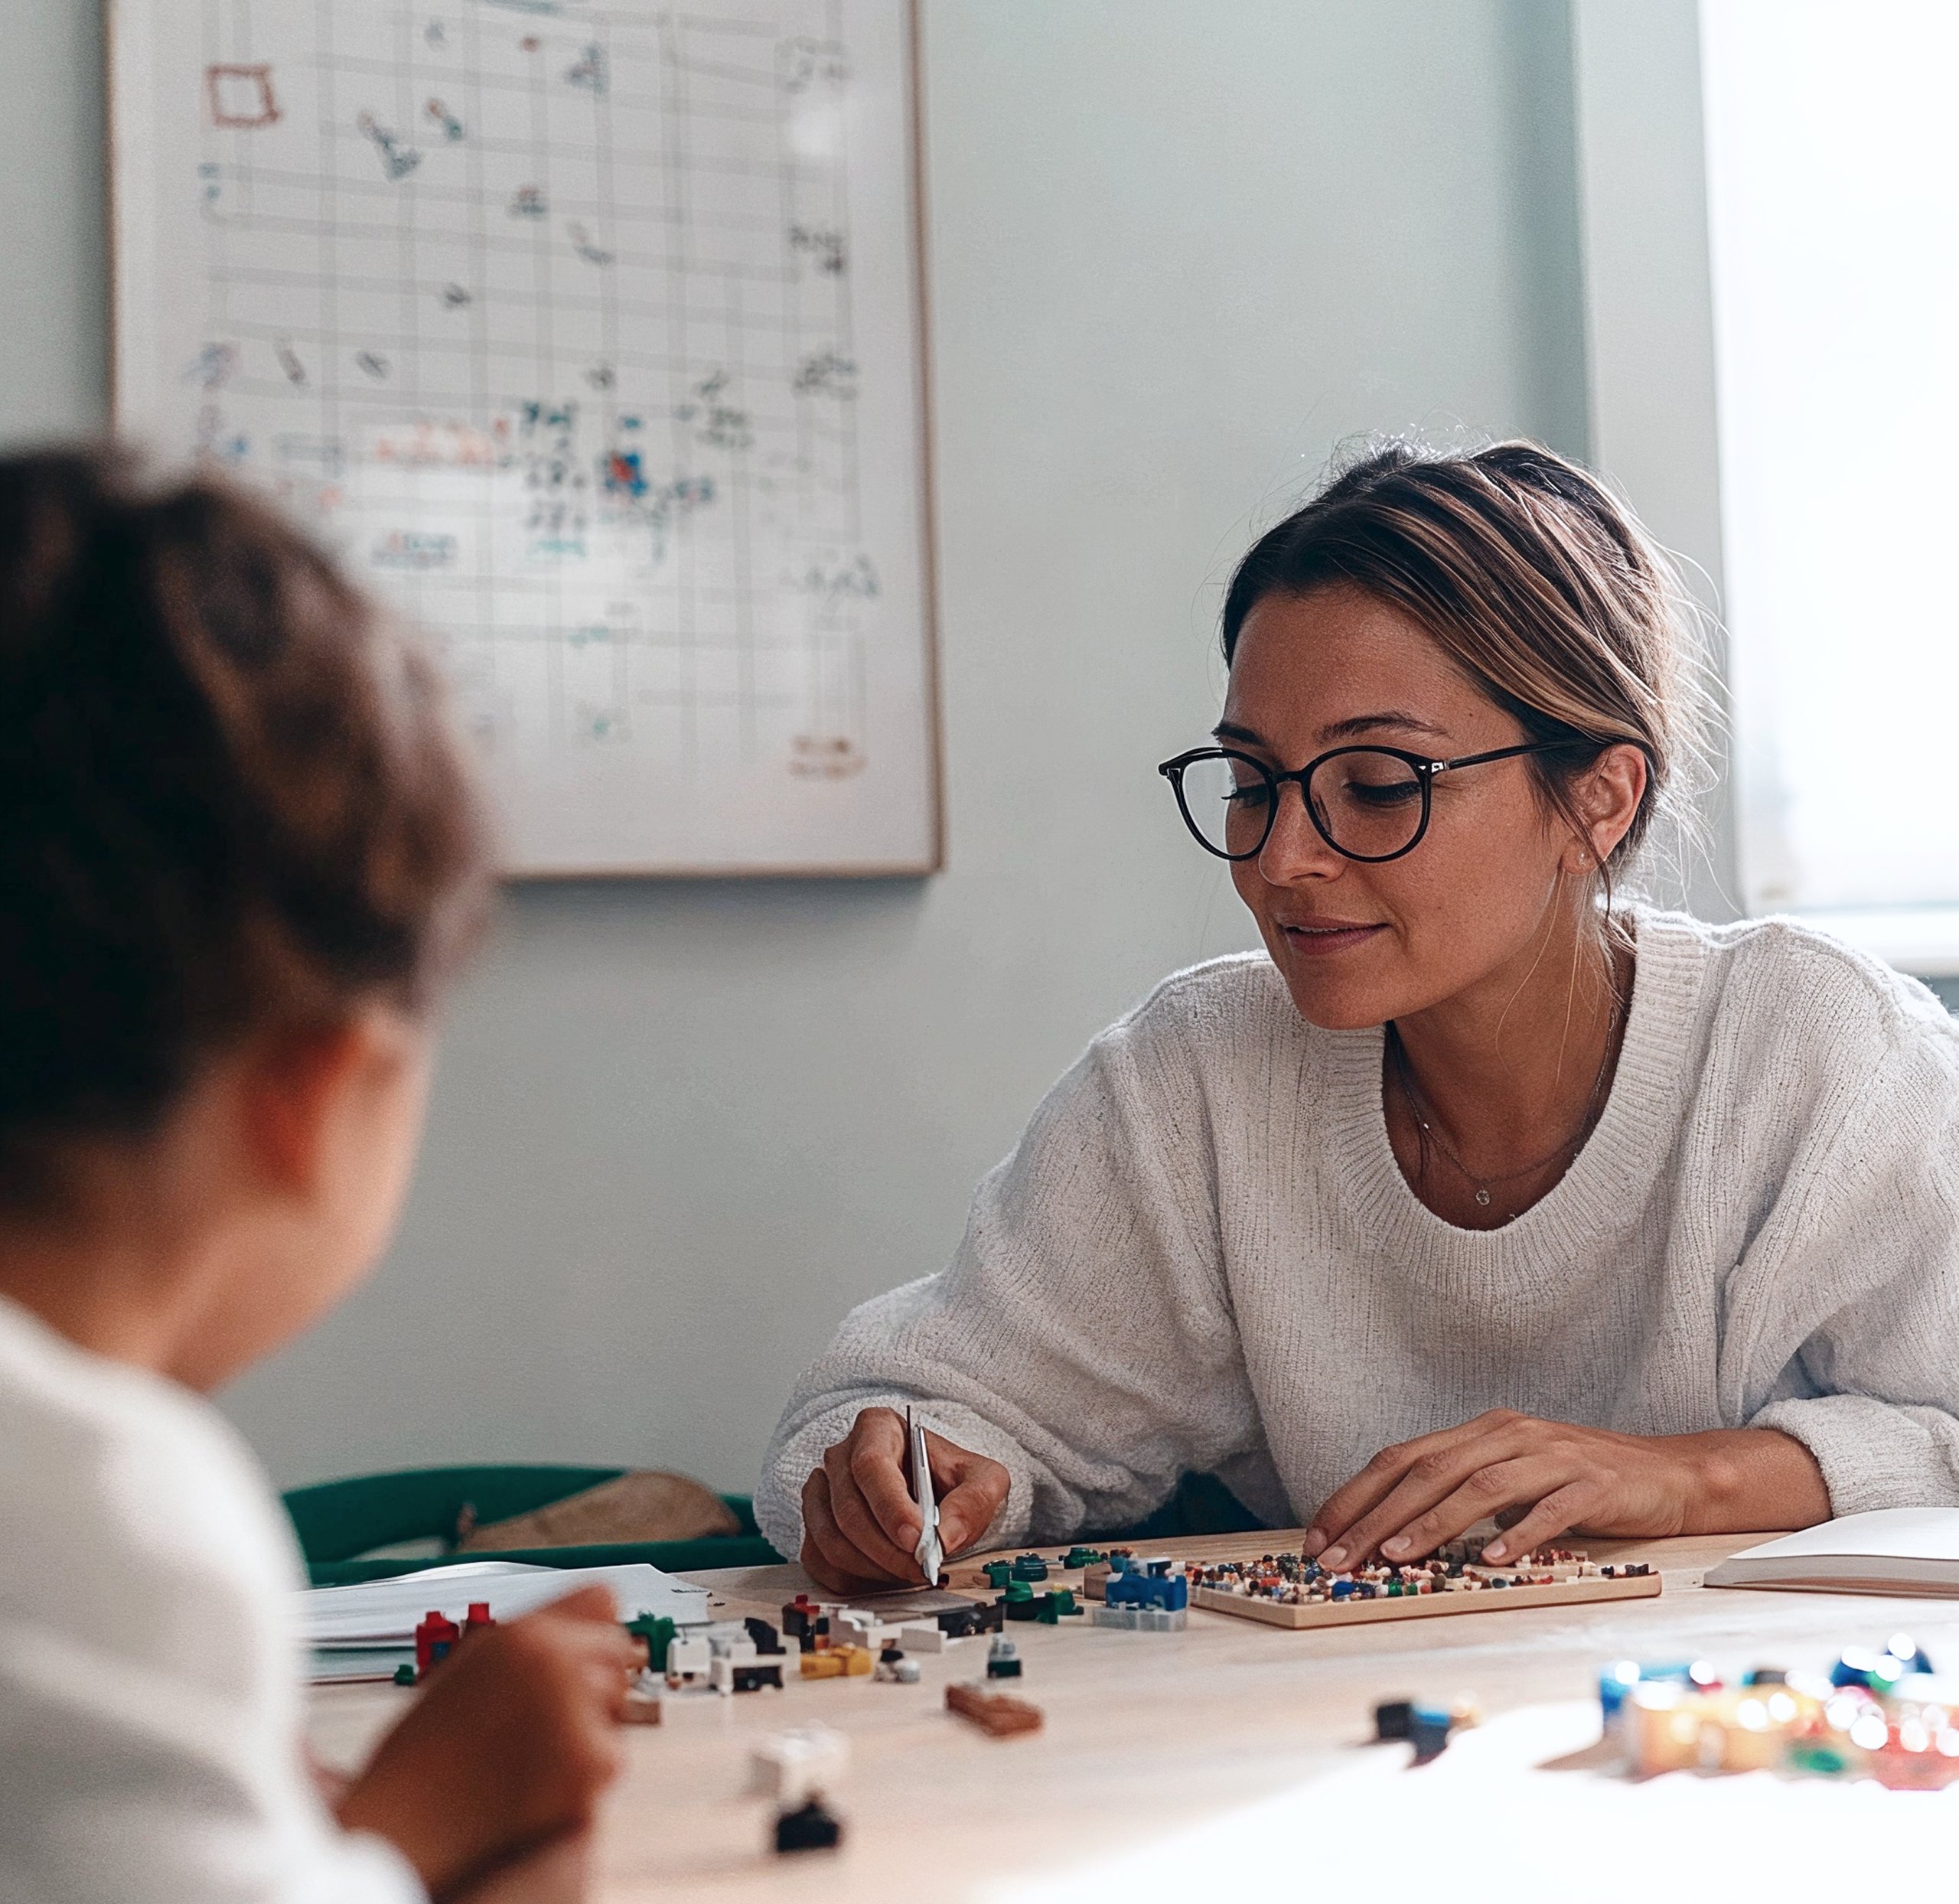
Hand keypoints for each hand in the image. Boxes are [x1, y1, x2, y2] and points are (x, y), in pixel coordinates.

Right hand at [338, 1585, 638, 1900]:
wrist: (400, 1827)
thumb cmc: (429, 1749)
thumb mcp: (474, 1664)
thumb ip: (536, 1637)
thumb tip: (607, 1612)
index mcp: (523, 1633)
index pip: (603, 1600)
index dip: (588, 1632)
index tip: (578, 1657)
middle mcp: (555, 1661)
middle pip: (618, 1652)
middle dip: (594, 1679)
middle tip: (545, 1722)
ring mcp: (575, 1711)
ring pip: (616, 1706)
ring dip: (588, 1728)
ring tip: (527, 1757)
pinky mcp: (590, 1764)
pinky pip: (611, 1757)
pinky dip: (584, 1775)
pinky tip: (534, 1786)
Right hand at [799, 1405, 1009, 1591]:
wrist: (939, 1495)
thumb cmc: (954, 1480)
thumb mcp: (984, 1481)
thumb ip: (973, 1504)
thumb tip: (944, 1539)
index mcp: (878, 1428)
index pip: (870, 1466)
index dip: (890, 1508)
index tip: (917, 1540)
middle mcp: (842, 1455)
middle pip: (848, 1509)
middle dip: (886, 1549)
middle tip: (920, 1568)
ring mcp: (823, 1490)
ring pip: (830, 1539)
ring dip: (871, 1567)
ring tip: (907, 1572)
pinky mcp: (816, 1525)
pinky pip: (818, 1559)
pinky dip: (851, 1579)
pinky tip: (883, 1576)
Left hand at [1302, 1412, 1828, 1570]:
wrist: (1667, 1475)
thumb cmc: (1577, 1483)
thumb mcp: (1509, 1479)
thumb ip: (1459, 1495)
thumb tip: (1391, 1533)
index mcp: (1481, 1432)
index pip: (1401, 1458)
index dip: (1356, 1495)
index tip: (1319, 1536)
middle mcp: (1509, 1434)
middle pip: (1428, 1472)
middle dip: (1376, 1517)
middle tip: (1339, 1557)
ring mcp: (1551, 1456)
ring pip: (1479, 1486)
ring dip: (1433, 1523)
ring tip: (1397, 1556)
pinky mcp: (1593, 1484)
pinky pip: (1549, 1509)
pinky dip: (1519, 1532)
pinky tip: (1493, 1558)